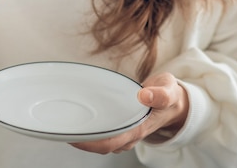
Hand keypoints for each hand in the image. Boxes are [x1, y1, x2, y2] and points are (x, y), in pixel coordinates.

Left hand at [70, 72, 188, 154]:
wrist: (175, 103)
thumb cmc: (169, 96)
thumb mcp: (169, 91)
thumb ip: (160, 94)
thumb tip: (143, 96)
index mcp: (138, 129)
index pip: (110, 142)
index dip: (90, 143)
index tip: (73, 138)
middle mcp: (130, 134)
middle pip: (101, 145)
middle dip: (81, 141)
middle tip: (61, 129)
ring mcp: (126, 131)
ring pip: (101, 140)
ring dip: (85, 135)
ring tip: (67, 124)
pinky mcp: (122, 125)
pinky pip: (104, 132)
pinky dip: (92, 128)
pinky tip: (81, 118)